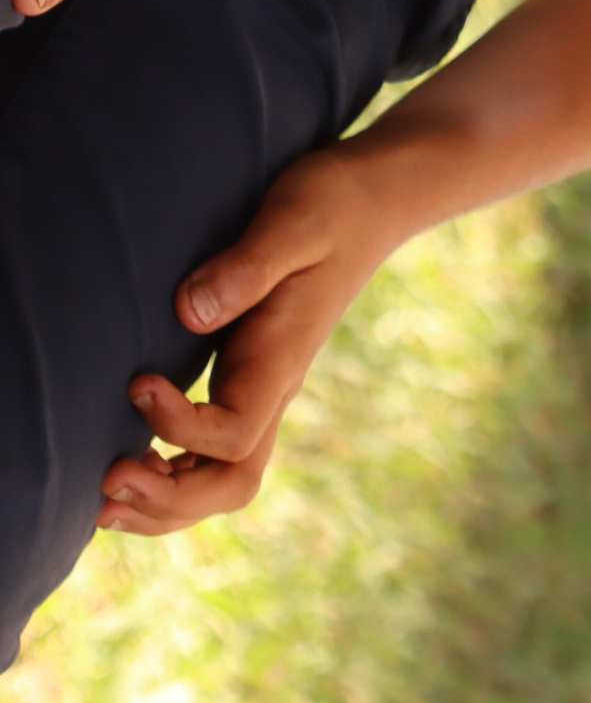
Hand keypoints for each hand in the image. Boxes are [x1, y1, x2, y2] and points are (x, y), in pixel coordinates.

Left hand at [95, 148, 394, 536]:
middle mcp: (274, 386)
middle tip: (104, 482)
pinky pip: (212, 452)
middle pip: (231, 482)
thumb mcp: (293, 223)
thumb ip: (246, 267)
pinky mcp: (249, 378)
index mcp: (282, 358)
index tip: (137, 381)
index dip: (177, 426)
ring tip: (102, 497)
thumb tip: (188, 312)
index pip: (232, 433)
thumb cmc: (332, 204)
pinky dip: (170, 476)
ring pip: (220, 480)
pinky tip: (133, 462)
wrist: (375, 200)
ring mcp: (262, 387)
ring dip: (163, 502)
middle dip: (167, 500)